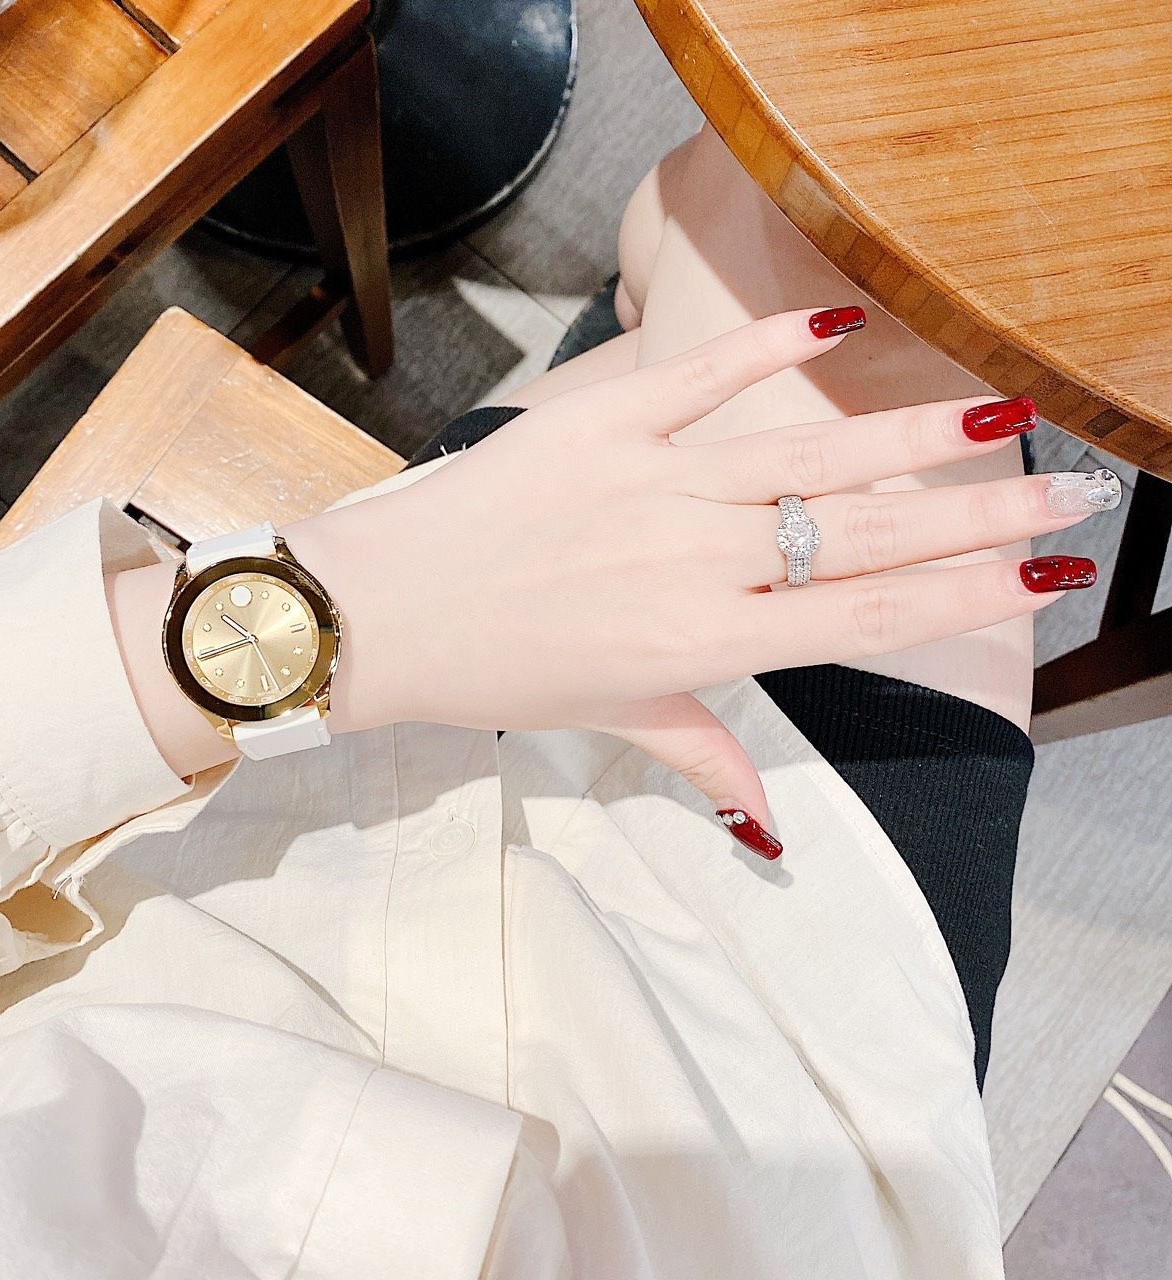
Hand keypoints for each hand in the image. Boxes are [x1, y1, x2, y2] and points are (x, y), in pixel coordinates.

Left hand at [288, 310, 1114, 853]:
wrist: (384, 611)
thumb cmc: (496, 673)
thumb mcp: (608, 722)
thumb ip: (703, 757)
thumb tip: (766, 834)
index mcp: (702, 643)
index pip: (862, 620)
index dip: (960, 598)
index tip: (1040, 577)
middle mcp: (694, 561)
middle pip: (863, 537)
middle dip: (979, 519)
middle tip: (1071, 494)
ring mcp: (650, 483)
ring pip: (806, 457)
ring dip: (911, 435)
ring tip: (999, 414)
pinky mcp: (599, 421)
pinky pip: (699, 376)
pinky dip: (767, 346)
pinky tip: (838, 325)